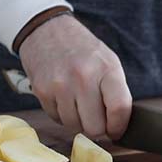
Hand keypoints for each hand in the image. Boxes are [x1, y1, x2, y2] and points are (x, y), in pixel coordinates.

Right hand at [19, 14, 131, 139]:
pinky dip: (62, 114)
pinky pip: (57, 119)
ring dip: (78, 121)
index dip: (119, 126)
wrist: (48, 31)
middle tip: (96, 119)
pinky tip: (64, 98)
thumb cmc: (83, 50)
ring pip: (74, 126)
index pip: (119, 108)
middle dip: (98, 128)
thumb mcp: (108, 62)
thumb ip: (116, 91)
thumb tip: (118, 124)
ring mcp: (61, 85)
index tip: (116, 130)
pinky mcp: (42, 91)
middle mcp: (83, 77)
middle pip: (95, 127)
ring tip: (79, 103)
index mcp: (107, 69)